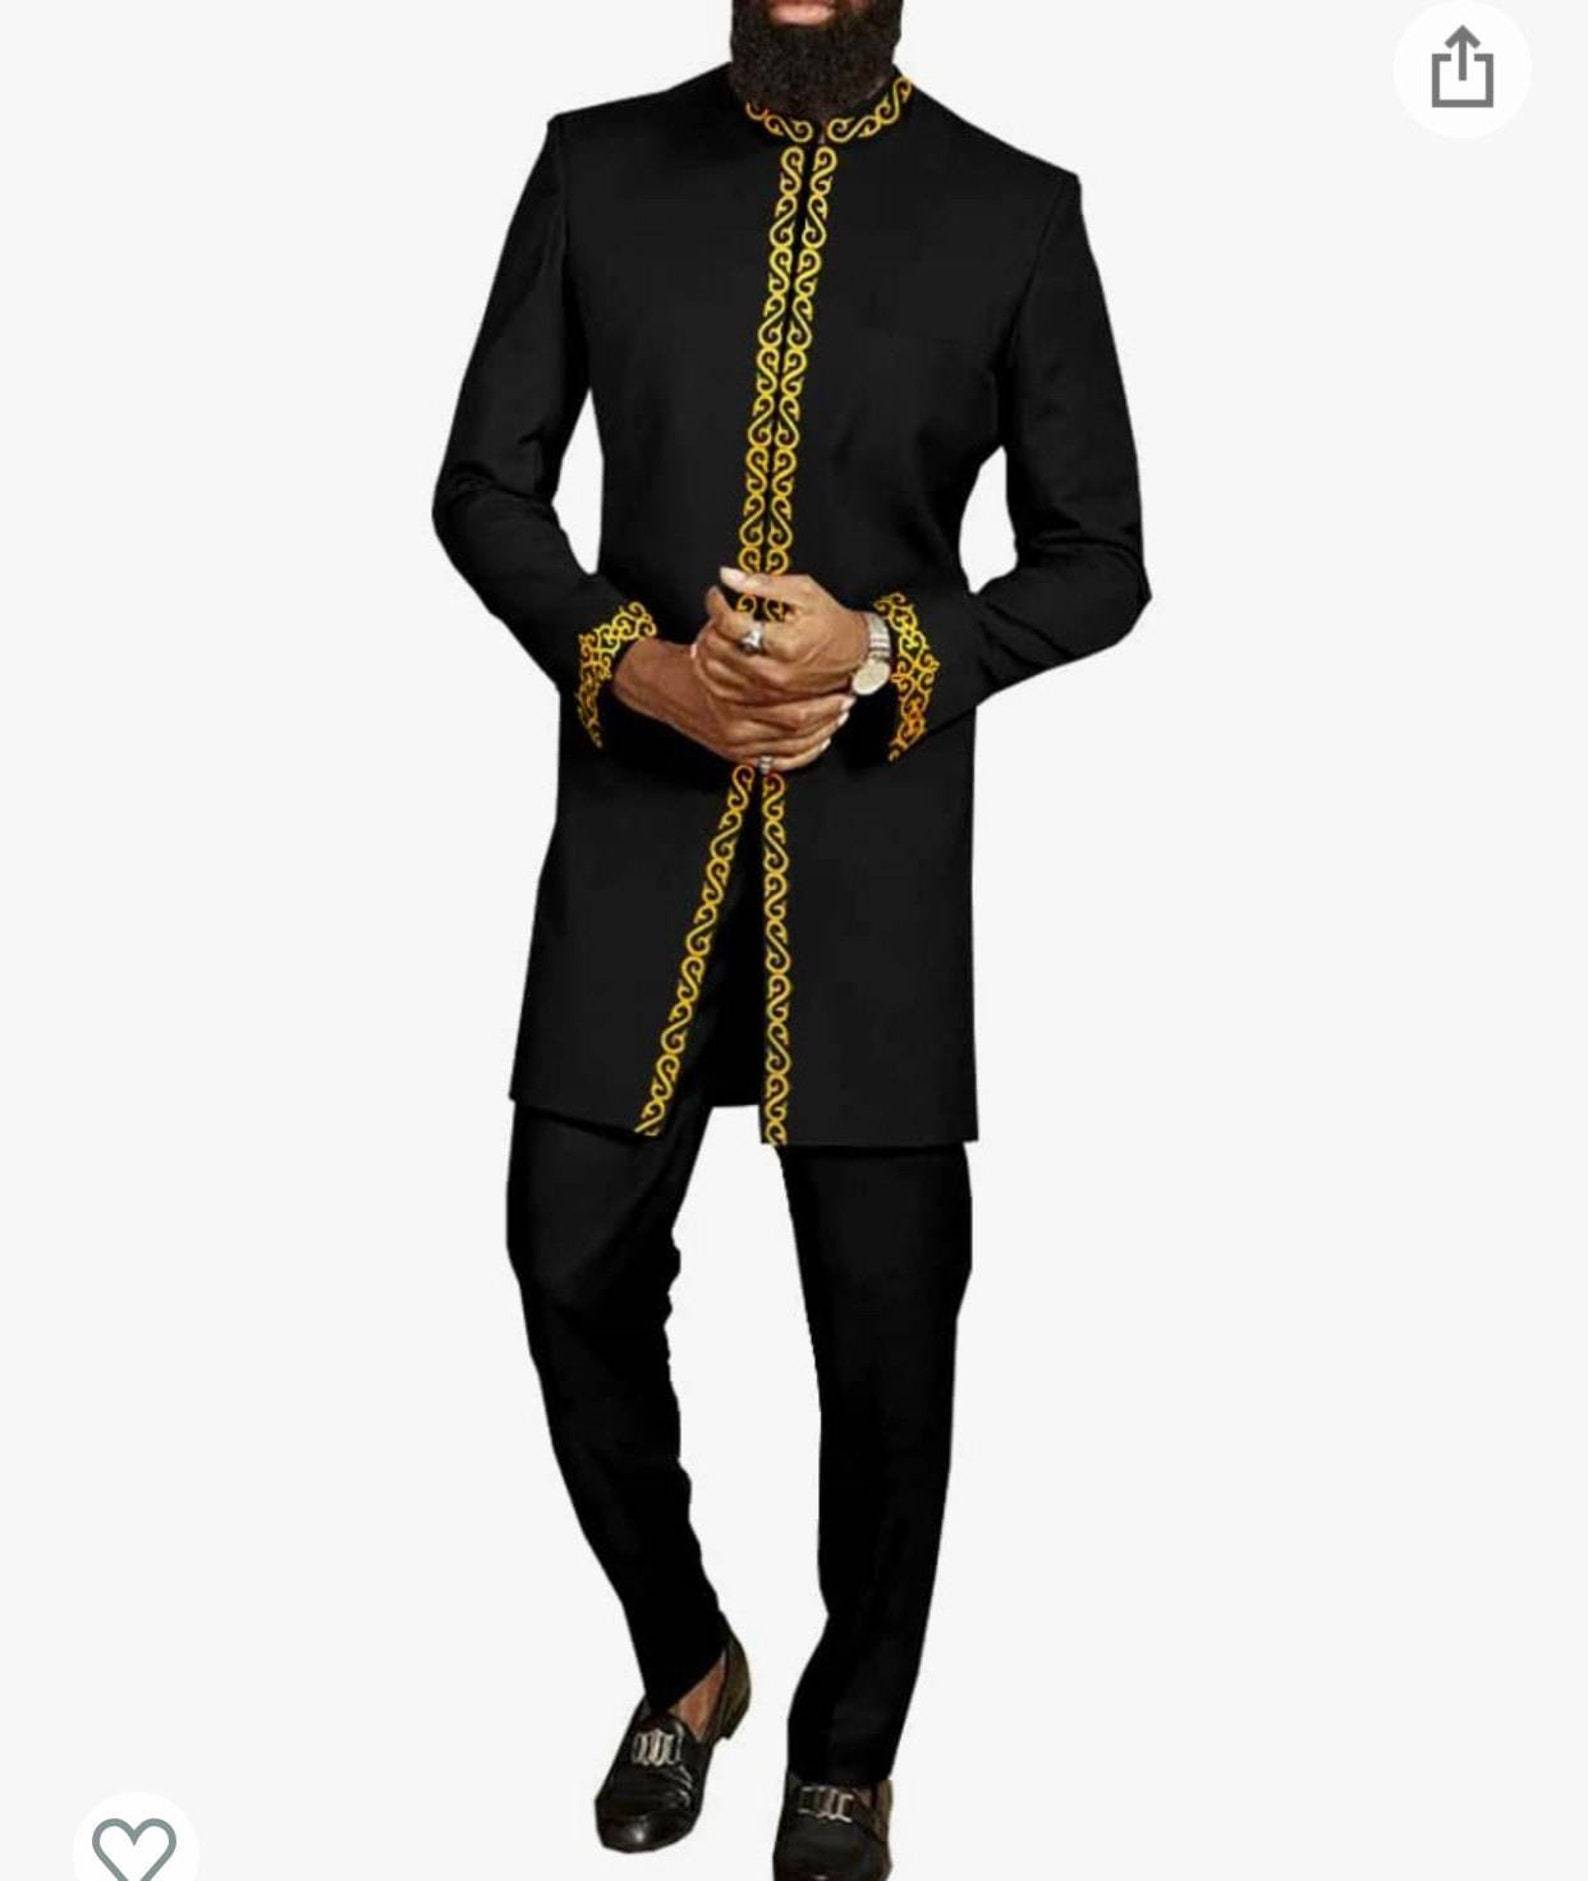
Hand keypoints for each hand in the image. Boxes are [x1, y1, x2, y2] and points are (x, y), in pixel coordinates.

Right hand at [612, 635, 851, 771]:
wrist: (664, 689)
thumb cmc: (699, 658)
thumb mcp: (719, 630)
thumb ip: (744, 618)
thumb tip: (767, 595)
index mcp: (735, 694)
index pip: (793, 703)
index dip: (823, 696)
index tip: (843, 683)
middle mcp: (735, 723)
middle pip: (796, 725)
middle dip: (828, 713)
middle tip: (848, 700)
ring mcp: (736, 743)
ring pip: (791, 746)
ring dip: (821, 731)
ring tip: (840, 716)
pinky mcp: (736, 756)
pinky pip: (779, 763)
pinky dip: (804, 754)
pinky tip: (822, 739)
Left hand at [698, 570, 868, 704]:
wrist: (854, 655)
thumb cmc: (832, 622)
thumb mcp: (804, 592)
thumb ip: (764, 584)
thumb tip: (729, 576)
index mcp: (785, 644)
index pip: (732, 624)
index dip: (717, 603)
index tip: (716, 594)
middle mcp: (775, 673)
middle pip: (720, 650)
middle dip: (711, 626)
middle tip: (715, 613)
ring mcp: (769, 691)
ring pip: (718, 674)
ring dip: (709, 651)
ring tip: (714, 633)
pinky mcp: (766, 701)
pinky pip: (726, 692)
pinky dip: (713, 674)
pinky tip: (715, 658)